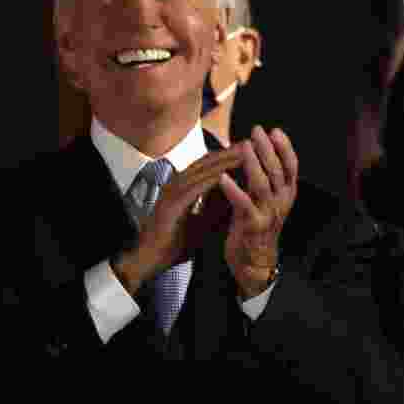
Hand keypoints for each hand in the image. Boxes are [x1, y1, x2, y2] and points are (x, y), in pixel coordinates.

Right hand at [114, 147, 244, 293]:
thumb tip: (239, 198)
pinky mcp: (170, 203)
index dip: (229, 156)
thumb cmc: (174, 244)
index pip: (209, 166)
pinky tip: (227, 174)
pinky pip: (194, 187)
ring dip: (224, 160)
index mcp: (183, 187)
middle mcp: (177, 184)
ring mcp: (172, 191)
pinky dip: (211, 179)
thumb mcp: (203, 223)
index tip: (251, 150)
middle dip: (230, 151)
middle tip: (252, 142)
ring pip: (202, 169)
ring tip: (245, 152)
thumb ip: (216, 209)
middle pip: (207, 161)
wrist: (150, 261)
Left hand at [220, 126, 298, 297]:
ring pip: (263, 184)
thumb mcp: (267, 200)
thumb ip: (265, 178)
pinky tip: (223, 178)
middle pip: (277, 171)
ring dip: (253, 163)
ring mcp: (268, 214)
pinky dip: (233, 190)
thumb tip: (257, 149)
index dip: (285, 148)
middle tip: (257, 130)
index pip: (292, 166)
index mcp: (286, 194)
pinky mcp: (252, 226)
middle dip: (267, 148)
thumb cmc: (257, 225)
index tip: (274, 130)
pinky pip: (244, 205)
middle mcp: (281, 202)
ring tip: (244, 146)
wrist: (254, 261)